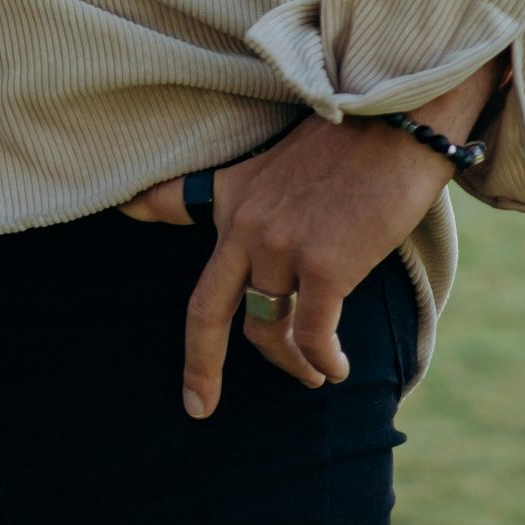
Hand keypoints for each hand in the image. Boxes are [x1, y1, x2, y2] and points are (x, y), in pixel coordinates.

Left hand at [119, 54, 504, 414]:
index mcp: (236, 189)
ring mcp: (281, 244)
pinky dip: (323, 360)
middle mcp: (247, 221)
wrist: (404, 120)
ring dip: (291, 362)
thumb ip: (262, 196)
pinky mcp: (324, 265)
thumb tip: (249, 232)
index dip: (142, 207)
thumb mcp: (287, 157)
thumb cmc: (358, 141)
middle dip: (200, 365)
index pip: (172, 198)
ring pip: (266, 330)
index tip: (121, 211)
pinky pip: (311, 336)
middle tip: (198, 404)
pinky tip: (335, 367)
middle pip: (206, 310)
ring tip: (313, 373)